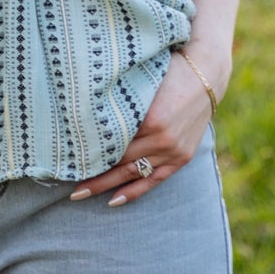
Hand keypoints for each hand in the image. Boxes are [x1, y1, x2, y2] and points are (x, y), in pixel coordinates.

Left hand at [68, 53, 216, 207]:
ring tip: (81, 194)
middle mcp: (162, 139)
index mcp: (151, 119)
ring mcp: (173, 151)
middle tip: (69, 185)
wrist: (205, 76)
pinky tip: (114, 201)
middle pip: (120, 162)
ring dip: (106, 186)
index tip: (69, 159)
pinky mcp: (182, 158)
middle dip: (93, 175)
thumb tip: (88, 113)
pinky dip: (134, 191)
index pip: (113, 142)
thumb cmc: (169, 72)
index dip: (89, 152)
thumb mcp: (143, 83)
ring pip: (133, 174)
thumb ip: (121, 101)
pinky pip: (155, 180)